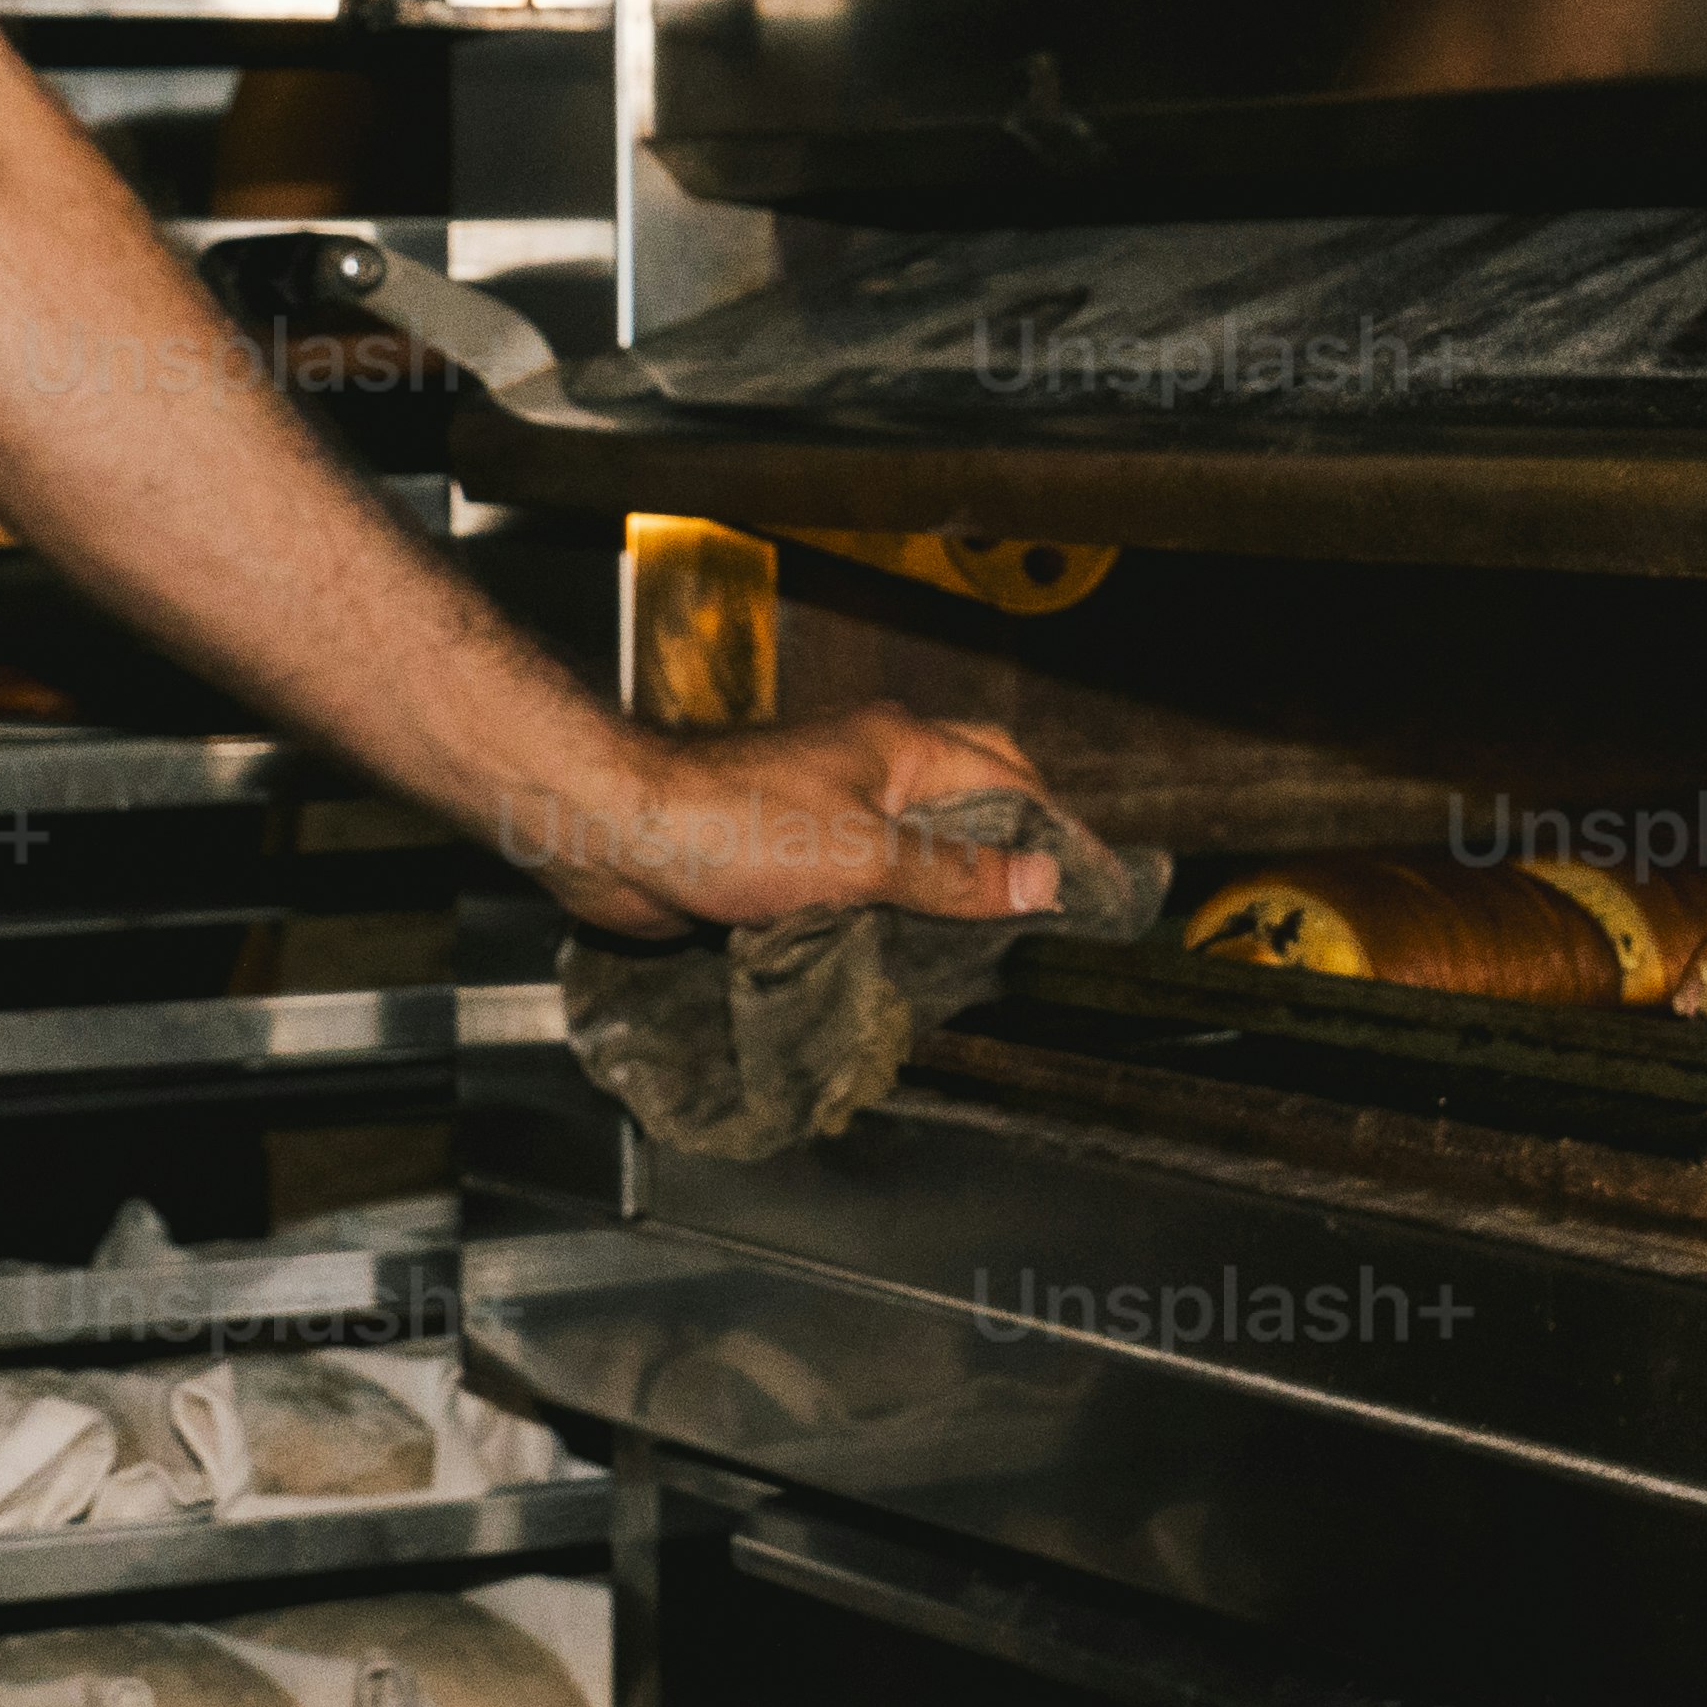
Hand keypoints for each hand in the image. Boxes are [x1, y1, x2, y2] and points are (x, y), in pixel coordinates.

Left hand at [505, 705, 1070, 946]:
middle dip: (1007, 857)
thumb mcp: (864, 856)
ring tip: (986, 950)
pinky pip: (861, 881)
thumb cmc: (731, 823)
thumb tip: (1044, 881)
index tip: (1090, 887)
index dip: (1056, 830)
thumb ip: (954, 874)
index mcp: (900, 750)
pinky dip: (890, 913)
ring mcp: (826, 810)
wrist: (616, 833)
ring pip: (913, 847)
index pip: (1009, 778)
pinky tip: (904, 956)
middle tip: (1039, 920)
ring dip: (946, 892)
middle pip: (966, 806)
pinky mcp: (786, 854)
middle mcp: (869, 771)